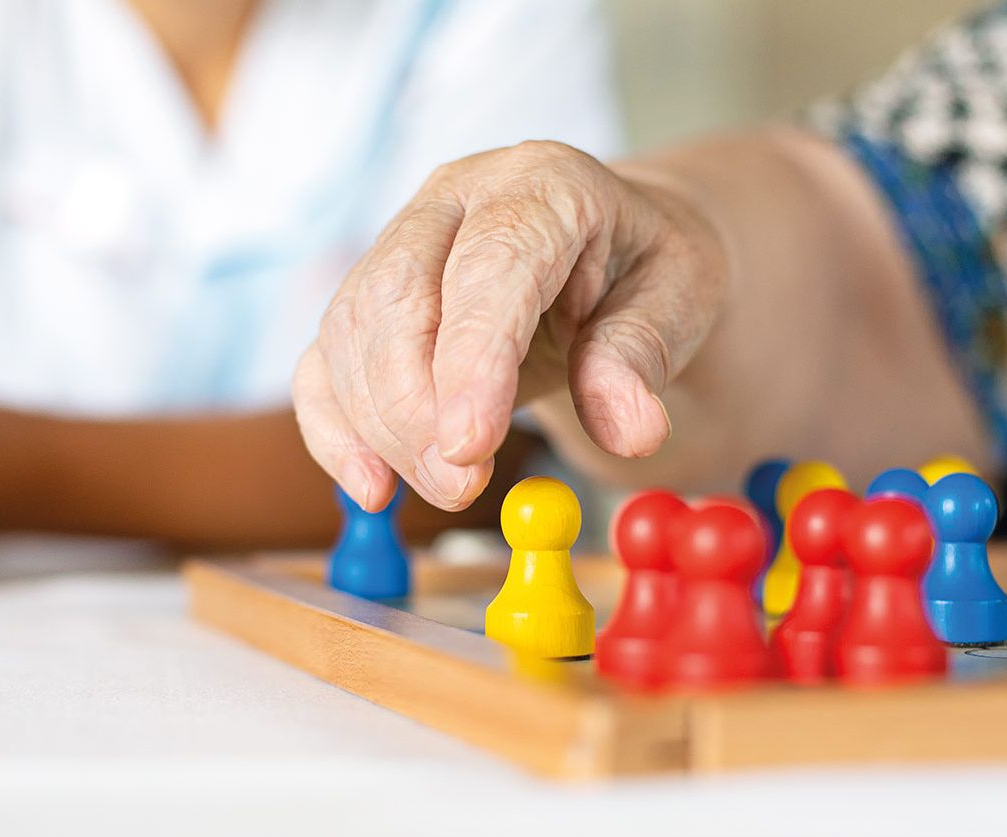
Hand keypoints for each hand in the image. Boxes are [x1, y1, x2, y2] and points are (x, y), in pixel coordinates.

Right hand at [293, 141, 728, 511]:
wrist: (613, 247)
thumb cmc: (646, 270)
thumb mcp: (682, 299)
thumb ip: (645, 356)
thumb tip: (630, 429)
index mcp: (543, 183)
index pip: (491, 263)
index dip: (471, 356)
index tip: (468, 444)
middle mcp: (456, 197)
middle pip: (397, 294)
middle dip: (414, 405)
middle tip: (459, 486)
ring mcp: (400, 240)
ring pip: (352, 331)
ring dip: (383, 428)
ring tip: (445, 489)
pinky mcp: (368, 296)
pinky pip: (324, 361)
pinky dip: (335, 431)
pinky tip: (370, 488)